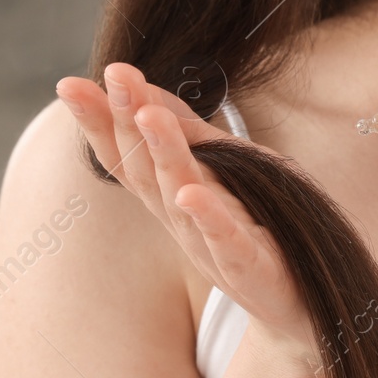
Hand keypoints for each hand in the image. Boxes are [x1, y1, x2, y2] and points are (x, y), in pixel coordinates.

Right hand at [57, 64, 319, 363]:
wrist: (305, 302)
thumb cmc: (260, 228)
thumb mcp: (225, 170)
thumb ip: (188, 135)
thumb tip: (145, 92)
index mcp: (171, 196)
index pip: (126, 155)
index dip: (99, 121)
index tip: (72, 84)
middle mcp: (181, 220)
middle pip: (145, 168)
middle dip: (127, 118)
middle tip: (115, 74)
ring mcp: (211, 244)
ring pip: (179, 195)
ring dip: (164, 152)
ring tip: (150, 115)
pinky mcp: (248, 266)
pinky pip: (225, 239)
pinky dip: (208, 215)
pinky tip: (192, 194)